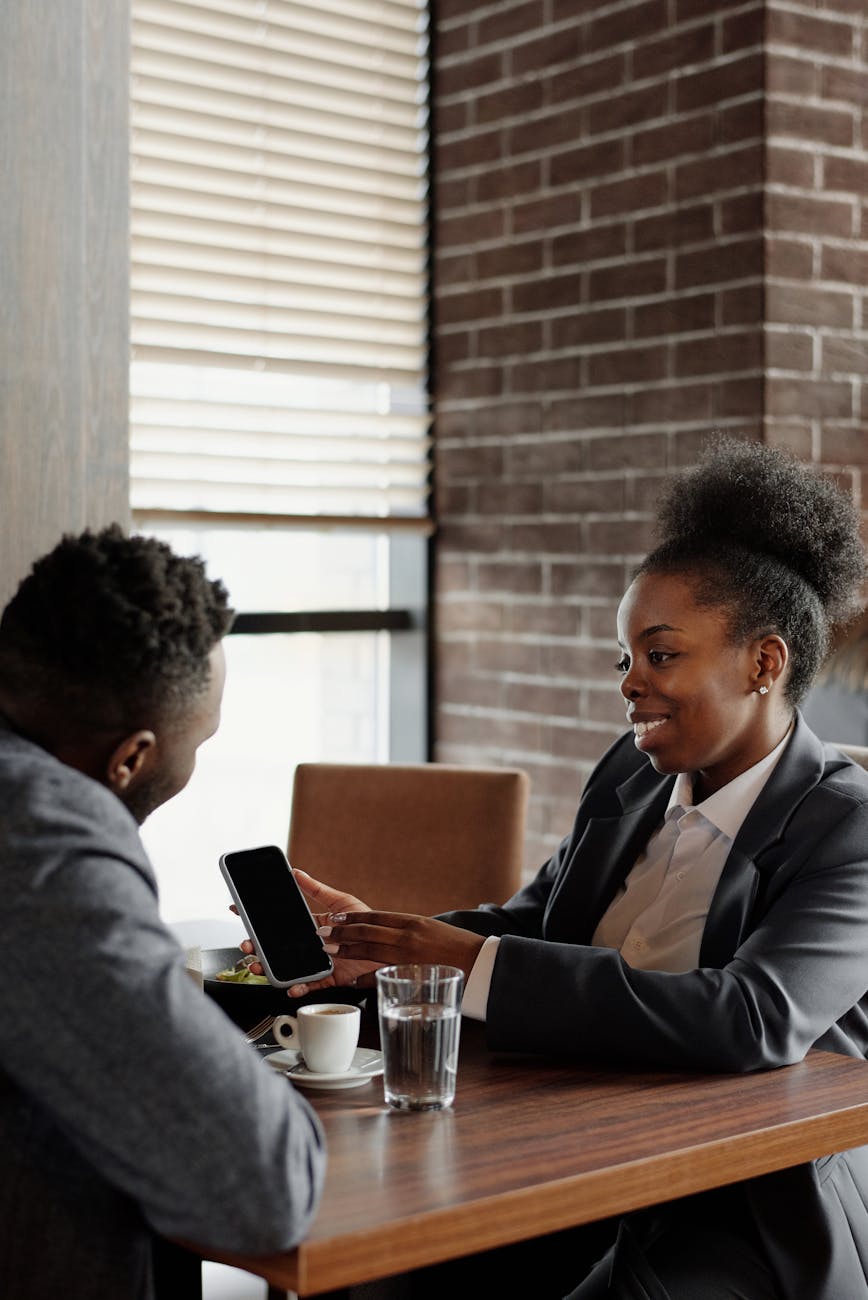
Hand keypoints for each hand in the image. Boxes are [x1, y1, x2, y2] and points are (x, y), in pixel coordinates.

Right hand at [235, 869, 379, 997]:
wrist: (387, 946)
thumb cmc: (367, 923)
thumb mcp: (342, 902)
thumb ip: (318, 889)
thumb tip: (297, 872)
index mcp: (312, 926)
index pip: (280, 921)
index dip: (258, 918)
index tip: (238, 911)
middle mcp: (311, 945)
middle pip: (277, 947)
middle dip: (257, 946)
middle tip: (245, 943)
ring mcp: (317, 962)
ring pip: (287, 967)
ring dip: (269, 967)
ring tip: (257, 964)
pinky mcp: (328, 977)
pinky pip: (309, 984)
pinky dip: (298, 987)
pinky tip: (289, 986)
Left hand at [323, 911, 484, 982]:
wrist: (478, 962)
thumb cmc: (455, 947)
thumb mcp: (430, 930)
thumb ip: (408, 931)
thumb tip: (387, 933)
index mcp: (411, 922)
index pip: (375, 916)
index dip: (352, 918)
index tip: (335, 918)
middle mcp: (407, 935)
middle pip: (366, 931)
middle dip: (341, 932)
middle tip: (321, 932)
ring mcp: (407, 954)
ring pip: (369, 949)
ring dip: (346, 950)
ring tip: (328, 950)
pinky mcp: (410, 973)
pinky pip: (382, 974)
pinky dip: (365, 977)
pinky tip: (352, 980)